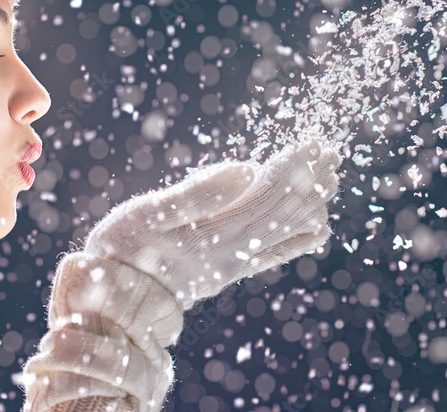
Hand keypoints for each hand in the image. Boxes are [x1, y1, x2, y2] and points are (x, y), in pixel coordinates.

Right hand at [83, 139, 339, 309]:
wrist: (113, 306)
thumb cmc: (122, 251)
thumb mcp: (149, 214)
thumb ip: (198, 192)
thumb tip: (247, 168)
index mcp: (216, 232)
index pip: (267, 193)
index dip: (291, 166)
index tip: (311, 140)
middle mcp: (233, 251)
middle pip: (284, 210)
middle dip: (309, 178)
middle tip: (333, 149)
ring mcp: (234, 263)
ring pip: (285, 231)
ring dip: (311, 201)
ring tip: (332, 177)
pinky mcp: (229, 271)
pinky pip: (276, 255)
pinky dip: (301, 237)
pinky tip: (318, 227)